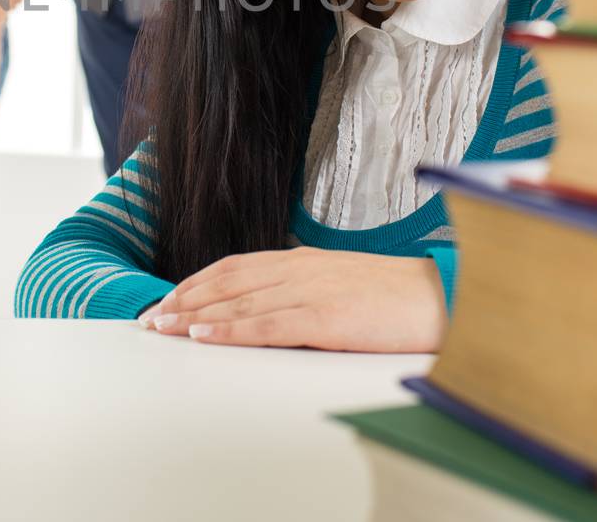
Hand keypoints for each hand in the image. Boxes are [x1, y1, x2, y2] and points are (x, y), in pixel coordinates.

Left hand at [138, 248, 446, 352]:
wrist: (445, 297)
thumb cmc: (399, 298)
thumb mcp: (344, 285)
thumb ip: (307, 290)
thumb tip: (274, 308)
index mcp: (304, 260)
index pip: (236, 267)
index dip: (197, 283)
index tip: (168, 299)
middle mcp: (300, 269)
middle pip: (227, 282)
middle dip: (184, 300)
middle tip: (150, 319)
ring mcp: (312, 292)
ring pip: (239, 302)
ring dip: (195, 316)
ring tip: (163, 328)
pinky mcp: (326, 318)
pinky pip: (267, 325)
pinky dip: (230, 330)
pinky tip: (204, 336)